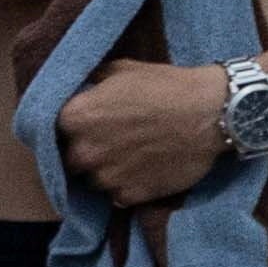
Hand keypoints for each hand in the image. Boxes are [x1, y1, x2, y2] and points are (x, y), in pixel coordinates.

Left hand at [60, 55, 245, 209]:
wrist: (214, 112)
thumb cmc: (169, 86)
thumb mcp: (123, 71)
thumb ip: (92, 83)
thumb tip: (80, 88)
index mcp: (75, 118)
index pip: (53, 129)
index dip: (70, 128)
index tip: (84, 127)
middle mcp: (83, 151)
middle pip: (70, 159)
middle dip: (86, 151)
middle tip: (109, 142)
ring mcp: (106, 177)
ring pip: (92, 180)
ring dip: (105, 171)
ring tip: (130, 156)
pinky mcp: (130, 195)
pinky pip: (117, 195)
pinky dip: (126, 186)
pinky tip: (143, 170)